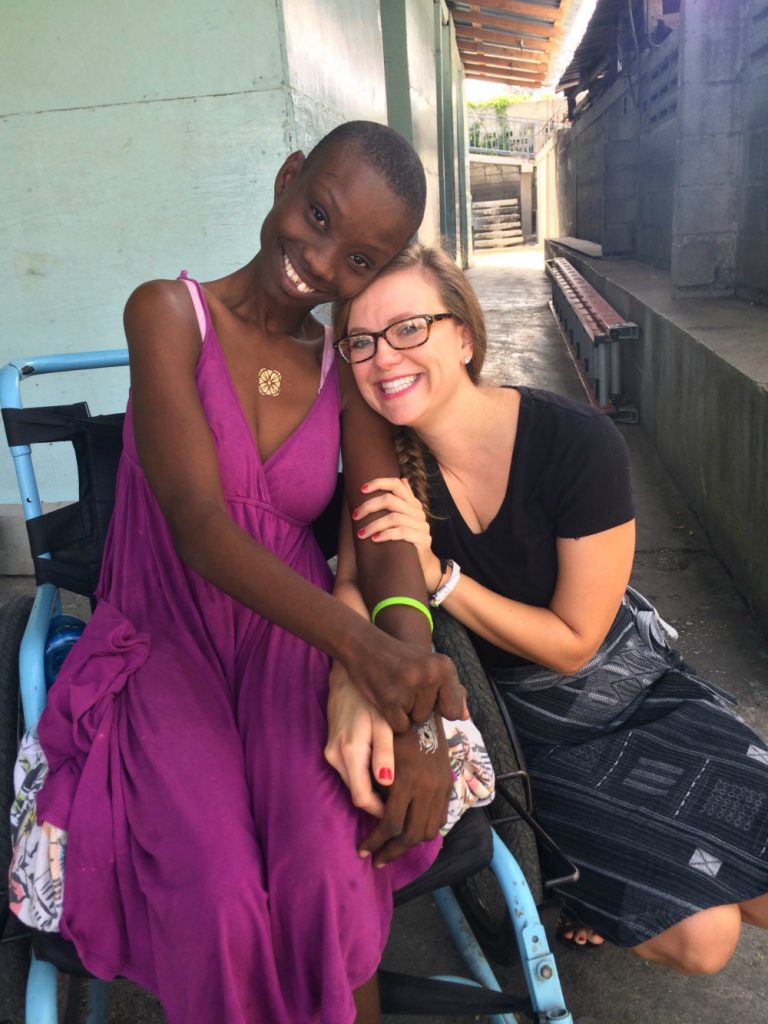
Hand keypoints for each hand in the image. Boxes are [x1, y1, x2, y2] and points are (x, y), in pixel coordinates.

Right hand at [325, 664, 393, 817]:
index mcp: (349, 751)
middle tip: (404, 802)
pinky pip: (349, 772)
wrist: (345, 677)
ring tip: (397, 787)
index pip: (362, 798)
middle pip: (356, 793)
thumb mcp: (383, 722)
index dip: (380, 810)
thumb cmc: (369, 697)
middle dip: (378, 802)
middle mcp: (334, 756)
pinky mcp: (331, 748)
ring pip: (352, 783)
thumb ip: (384, 752)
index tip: (400, 811)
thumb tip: (387, 783)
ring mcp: (330, 753)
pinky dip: (364, 776)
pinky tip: (382, 769)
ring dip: (371, 789)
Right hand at [341, 632, 466, 731]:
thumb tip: (465, 716)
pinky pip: (400, 726)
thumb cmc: (400, 658)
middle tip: (405, 686)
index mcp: (444, 666)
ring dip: (405, 711)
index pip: (454, 710)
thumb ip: (451, 690)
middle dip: (419, 708)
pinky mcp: (390, 699)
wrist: (365, 646)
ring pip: (416, 721)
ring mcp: (409, 686)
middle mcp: (430, 674)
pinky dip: (392, 718)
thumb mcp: (429, 665)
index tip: (426, 692)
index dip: (440, 707)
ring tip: (395, 689)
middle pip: (432, 716)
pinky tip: (386, 697)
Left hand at [353, 477, 442, 591]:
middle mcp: (418, 512)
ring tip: (361, 534)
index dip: (378, 483)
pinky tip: (375, 540)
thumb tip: (403, 479)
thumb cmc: (407, 542)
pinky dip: (385, 535)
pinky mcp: (423, 540)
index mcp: (413, 504)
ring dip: (373, 525)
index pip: (396, 484)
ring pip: (393, 518)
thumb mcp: (404, 520)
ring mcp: (422, 526)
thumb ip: (402, 502)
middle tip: (356, 516)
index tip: (361, 489)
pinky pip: (401, 533)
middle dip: (369, 507)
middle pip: (390, 500)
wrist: (423, 566)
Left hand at [357, 716, 451, 867]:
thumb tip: (372, 816)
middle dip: (391, 851)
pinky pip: (440, 817)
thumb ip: (376, 788)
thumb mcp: (379, 755)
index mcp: (407, 780)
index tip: (362, 850)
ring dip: (410, 844)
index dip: (376, 841)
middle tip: (376, 860)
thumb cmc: (392, 729)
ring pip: (428, 830)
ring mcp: (441, 786)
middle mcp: (427, 787)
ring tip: (392, 849)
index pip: (392, 823)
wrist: (421, 709)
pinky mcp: (447, 784)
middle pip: (411, 834)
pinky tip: (411, 832)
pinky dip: (425, 829)